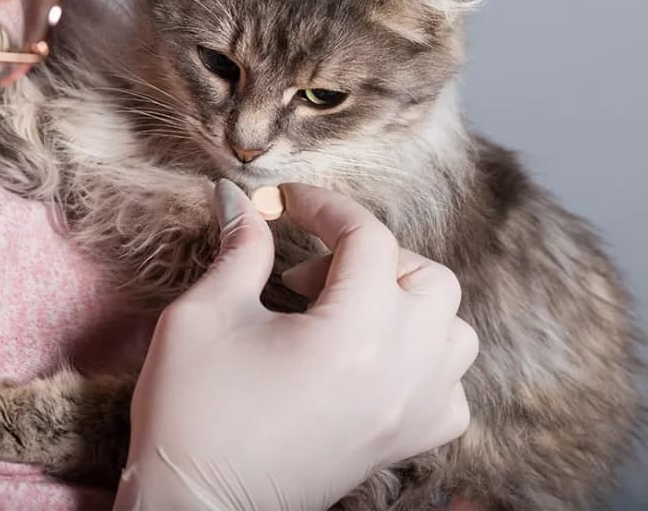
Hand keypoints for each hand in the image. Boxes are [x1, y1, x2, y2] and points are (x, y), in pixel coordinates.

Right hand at [113, 181, 478, 510]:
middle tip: (310, 273)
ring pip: (454, 331)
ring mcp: (409, 414)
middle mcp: (401, 372)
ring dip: (410, 304)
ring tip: (350, 310)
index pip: (368, 238)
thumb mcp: (204, 316)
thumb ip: (238, 251)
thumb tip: (241, 202)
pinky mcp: (400, 446)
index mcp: (355, 334)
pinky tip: (376, 361)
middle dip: (372, 256)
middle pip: (429, 277)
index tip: (285, 202)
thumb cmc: (193, 416)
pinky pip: (451, 393)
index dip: (324, 206)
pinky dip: (427, 364)